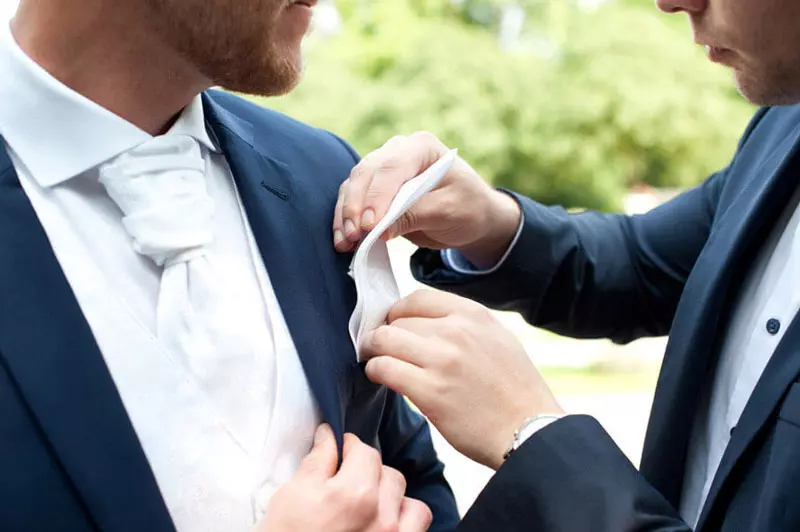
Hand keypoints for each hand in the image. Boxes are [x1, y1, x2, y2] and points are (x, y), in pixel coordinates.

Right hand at [262, 424, 431, 531]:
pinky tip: (383, 521)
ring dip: (389, 494)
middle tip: (345, 482)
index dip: (348, 448)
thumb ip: (318, 461)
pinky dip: (405, 516)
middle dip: (367, 471)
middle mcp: (380, 516)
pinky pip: (418, 521)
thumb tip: (329, 435)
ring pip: (405, 495)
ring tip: (366, 504)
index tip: (339, 453)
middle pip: (386, 471)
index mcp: (352, 494)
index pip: (363, 451)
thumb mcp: (291, 497)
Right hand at [333, 132, 521, 267]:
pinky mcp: (374, 187)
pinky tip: (343, 240)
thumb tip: (380, 229)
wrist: (471, 215)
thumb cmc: (467, 207)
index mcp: (421, 147)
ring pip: (353, 186)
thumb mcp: (448, 211)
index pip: (391, 168)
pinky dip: (345, 219)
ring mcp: (383, 167)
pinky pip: (352, 199)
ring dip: (345, 215)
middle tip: (353, 237)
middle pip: (366, 174)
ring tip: (344, 243)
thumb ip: (415, 215)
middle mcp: (397, 150)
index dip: (377, 197)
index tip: (369, 225)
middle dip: (355, 207)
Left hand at [361, 290, 563, 469]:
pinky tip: (380, 377)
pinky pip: (384, 368)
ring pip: (385, 339)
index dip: (398, 312)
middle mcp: (456, 331)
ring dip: (375, 351)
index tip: (394, 325)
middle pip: (398, 320)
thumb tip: (422, 321)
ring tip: (378, 361)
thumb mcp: (497, 338)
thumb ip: (462, 324)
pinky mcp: (429, 390)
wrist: (529, 430)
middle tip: (381, 349)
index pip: (416, 298)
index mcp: (473, 314)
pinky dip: (375, 370)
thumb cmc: (514, 389)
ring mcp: (442, 360)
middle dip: (386, 334)